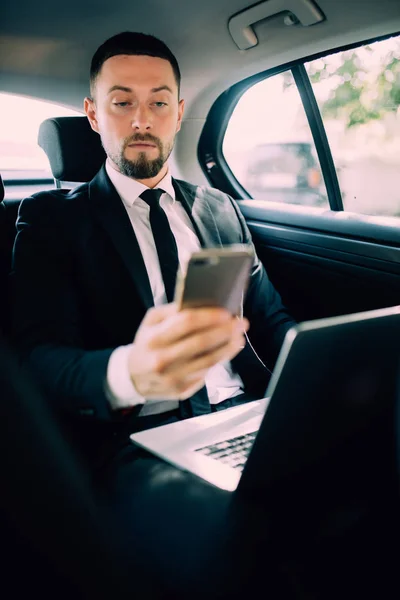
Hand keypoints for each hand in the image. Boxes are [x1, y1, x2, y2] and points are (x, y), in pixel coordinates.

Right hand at [128, 303, 248, 399]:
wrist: (133, 376)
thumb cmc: (147, 343)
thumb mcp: (151, 321)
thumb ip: (172, 310)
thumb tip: (200, 303)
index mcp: (154, 338)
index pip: (186, 323)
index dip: (209, 317)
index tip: (226, 312)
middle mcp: (162, 360)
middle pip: (201, 342)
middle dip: (226, 331)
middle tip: (241, 323)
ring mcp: (173, 378)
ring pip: (209, 361)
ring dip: (229, 347)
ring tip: (239, 336)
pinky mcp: (182, 390)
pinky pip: (206, 373)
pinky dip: (221, 360)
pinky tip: (228, 350)